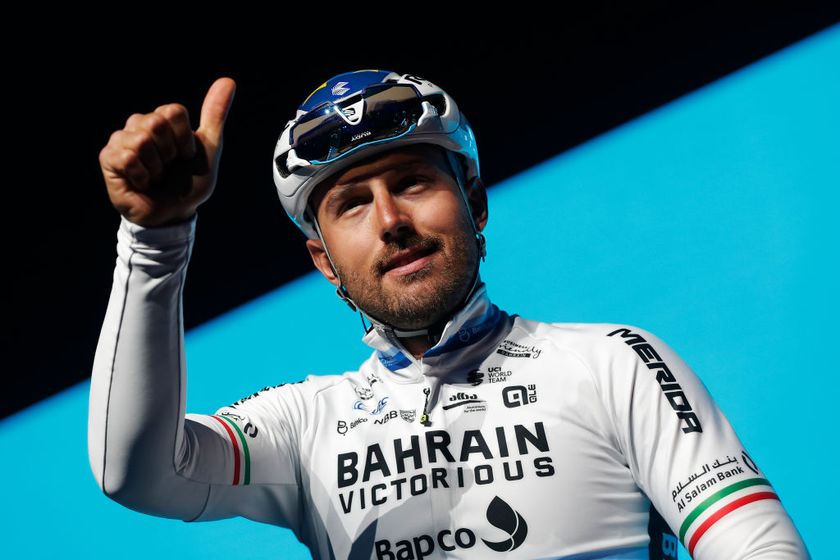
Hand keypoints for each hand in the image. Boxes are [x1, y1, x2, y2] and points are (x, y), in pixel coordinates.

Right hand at [99, 77, 236, 226]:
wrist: (175, 213)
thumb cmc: (189, 182)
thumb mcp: (209, 148)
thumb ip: (215, 114)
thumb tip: (228, 80)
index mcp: (162, 119)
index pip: (173, 111)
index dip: (185, 140)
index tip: (185, 156)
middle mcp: (139, 124)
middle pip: (156, 123)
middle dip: (170, 153)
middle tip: (168, 167)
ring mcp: (120, 140)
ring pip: (141, 140)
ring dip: (156, 167)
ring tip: (154, 176)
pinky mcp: (108, 158)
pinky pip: (126, 157)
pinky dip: (142, 176)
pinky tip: (141, 183)